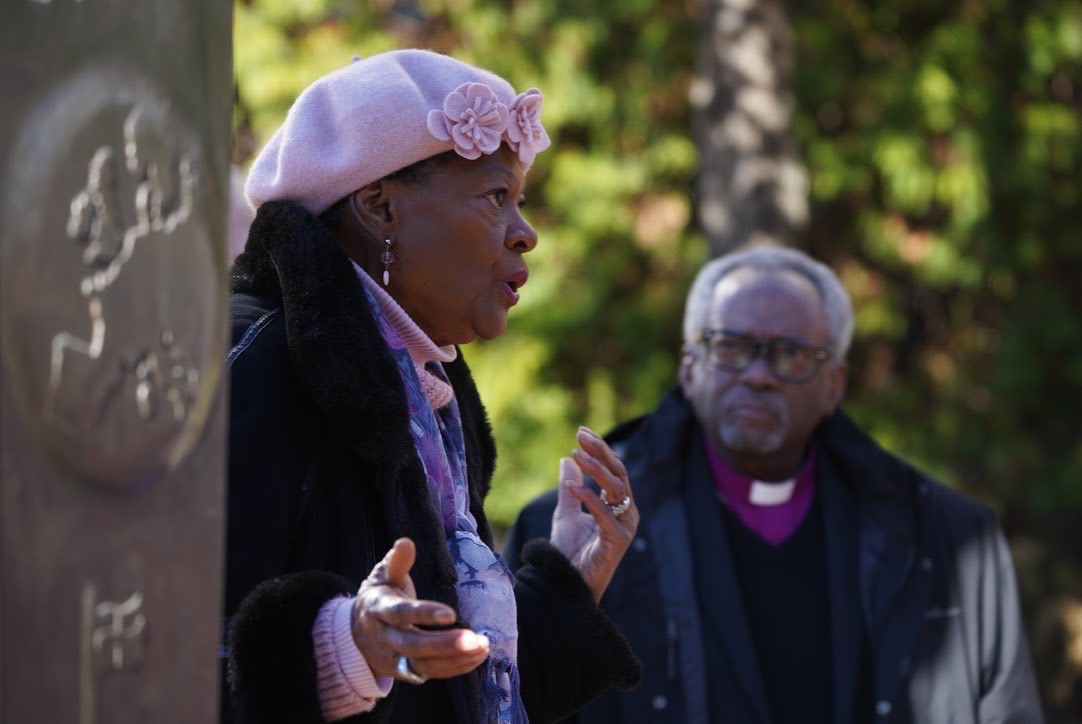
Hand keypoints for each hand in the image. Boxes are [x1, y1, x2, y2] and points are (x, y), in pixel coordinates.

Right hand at [351, 538, 489, 681]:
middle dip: (444, 645)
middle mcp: (386, 638)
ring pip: (424, 665)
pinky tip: (478, 655)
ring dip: (455, 658)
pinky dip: (456, 667)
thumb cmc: (378, 597)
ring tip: (482, 646)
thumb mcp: (381, 576)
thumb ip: (396, 562)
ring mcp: (395, 659)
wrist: (355, 635)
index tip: (450, 614)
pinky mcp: (407, 672)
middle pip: (413, 646)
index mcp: (379, 610)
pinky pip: (432, 673)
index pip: (401, 614)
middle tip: (473, 639)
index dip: (424, 614)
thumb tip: (406, 542)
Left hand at [549, 426, 638, 601]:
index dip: (599, 449)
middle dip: (601, 452)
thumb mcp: (566, 511)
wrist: (566, 582)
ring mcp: (625, 526)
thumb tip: (566, 460)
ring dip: (596, 470)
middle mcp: (625, 513)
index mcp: (617, 505)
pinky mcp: (618, 540)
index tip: (582, 432)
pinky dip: (589, 497)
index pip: (613, 470)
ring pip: (617, 489)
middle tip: (582, 435)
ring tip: (577, 454)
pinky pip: (605, 513)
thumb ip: (570, 487)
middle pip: (618, 474)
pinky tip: (572, 486)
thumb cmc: (570, 551)